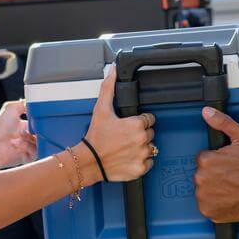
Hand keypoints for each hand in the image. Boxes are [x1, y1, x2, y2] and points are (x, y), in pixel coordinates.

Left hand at [0, 100, 37, 169]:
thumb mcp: (11, 108)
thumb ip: (23, 104)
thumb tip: (34, 104)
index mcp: (24, 126)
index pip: (40, 124)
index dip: (42, 122)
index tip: (42, 121)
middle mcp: (26, 137)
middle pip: (43, 134)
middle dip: (40, 132)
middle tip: (35, 131)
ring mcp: (27, 147)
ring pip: (41, 144)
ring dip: (33, 140)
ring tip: (22, 138)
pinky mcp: (26, 157)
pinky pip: (36, 154)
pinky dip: (30, 149)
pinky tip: (19, 146)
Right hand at [84, 66, 156, 182]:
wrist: (88, 162)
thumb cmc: (95, 136)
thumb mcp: (101, 109)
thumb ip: (109, 87)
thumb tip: (113, 69)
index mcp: (137, 124)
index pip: (149, 119)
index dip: (139, 121)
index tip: (129, 125)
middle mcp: (142, 139)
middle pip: (150, 133)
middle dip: (140, 134)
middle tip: (125, 136)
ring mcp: (142, 155)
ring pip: (150, 147)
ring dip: (141, 147)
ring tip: (126, 147)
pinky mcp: (141, 169)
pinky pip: (150, 162)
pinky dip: (141, 161)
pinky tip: (129, 157)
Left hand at [194, 107, 238, 222]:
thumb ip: (223, 122)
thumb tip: (207, 112)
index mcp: (206, 161)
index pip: (204, 158)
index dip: (218, 160)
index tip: (230, 164)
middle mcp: (201, 179)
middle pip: (203, 174)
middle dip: (215, 174)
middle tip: (233, 176)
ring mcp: (204, 198)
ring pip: (204, 189)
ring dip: (214, 188)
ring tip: (233, 187)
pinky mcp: (209, 212)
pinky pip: (207, 205)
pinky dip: (216, 203)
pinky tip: (230, 198)